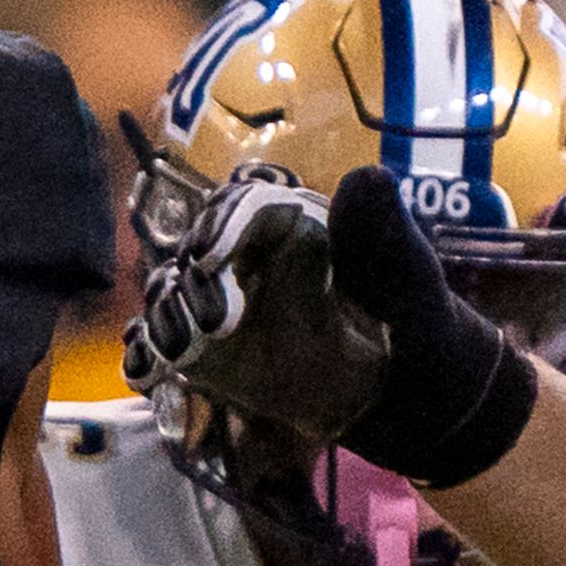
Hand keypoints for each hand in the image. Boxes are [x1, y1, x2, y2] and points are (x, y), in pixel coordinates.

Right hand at [132, 163, 535, 483]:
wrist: (406, 389)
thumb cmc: (411, 318)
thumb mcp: (406, 271)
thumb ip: (381, 229)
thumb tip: (366, 175)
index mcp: (292, 226)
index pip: (241, 207)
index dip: (220, 225)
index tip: (210, 254)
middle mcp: (249, 259)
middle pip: (196, 250)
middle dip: (193, 278)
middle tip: (216, 320)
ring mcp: (225, 305)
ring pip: (173, 292)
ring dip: (171, 313)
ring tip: (196, 345)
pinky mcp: (208, 352)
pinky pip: (165, 341)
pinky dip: (153, 347)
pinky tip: (159, 360)